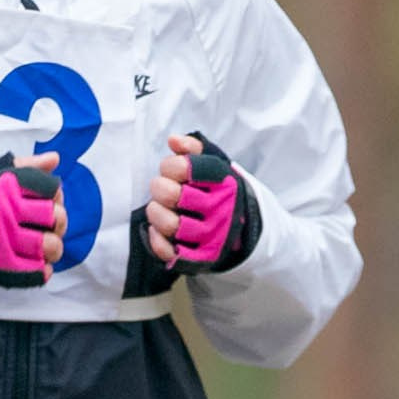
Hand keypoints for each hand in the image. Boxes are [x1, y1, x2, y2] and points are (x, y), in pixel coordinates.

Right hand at [0, 153, 68, 286]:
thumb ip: (25, 166)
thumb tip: (55, 158)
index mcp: (6, 187)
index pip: (51, 188)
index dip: (54, 195)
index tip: (43, 201)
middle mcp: (7, 213)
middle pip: (56, 217)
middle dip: (57, 221)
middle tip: (45, 225)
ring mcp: (6, 243)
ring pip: (51, 246)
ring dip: (51, 247)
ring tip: (39, 246)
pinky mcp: (3, 269)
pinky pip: (38, 272)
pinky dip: (41, 269)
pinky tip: (31, 262)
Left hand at [141, 132, 257, 270]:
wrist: (243, 227)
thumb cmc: (218, 191)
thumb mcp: (213, 165)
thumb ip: (193, 149)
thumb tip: (173, 140)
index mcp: (224, 183)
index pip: (184, 167)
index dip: (169, 166)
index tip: (171, 169)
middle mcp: (220, 209)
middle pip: (172, 195)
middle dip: (158, 188)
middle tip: (161, 189)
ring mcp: (211, 236)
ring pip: (170, 225)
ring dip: (156, 213)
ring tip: (158, 208)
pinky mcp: (202, 258)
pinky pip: (170, 252)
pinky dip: (158, 240)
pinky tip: (158, 230)